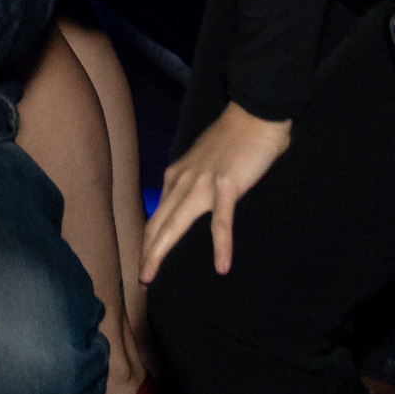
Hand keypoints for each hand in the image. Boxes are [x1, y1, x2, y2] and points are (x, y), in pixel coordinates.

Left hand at [142, 105, 294, 280]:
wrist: (254, 115)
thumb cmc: (234, 140)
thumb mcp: (204, 162)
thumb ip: (195, 182)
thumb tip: (189, 202)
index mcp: (177, 175)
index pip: (158, 213)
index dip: (149, 239)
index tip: (143, 261)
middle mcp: (183, 180)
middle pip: (159, 223)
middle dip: (146, 252)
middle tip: (140, 278)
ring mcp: (203, 183)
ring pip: (175, 224)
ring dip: (160, 252)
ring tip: (151, 276)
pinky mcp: (227, 185)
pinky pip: (222, 220)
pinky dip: (221, 244)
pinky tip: (222, 266)